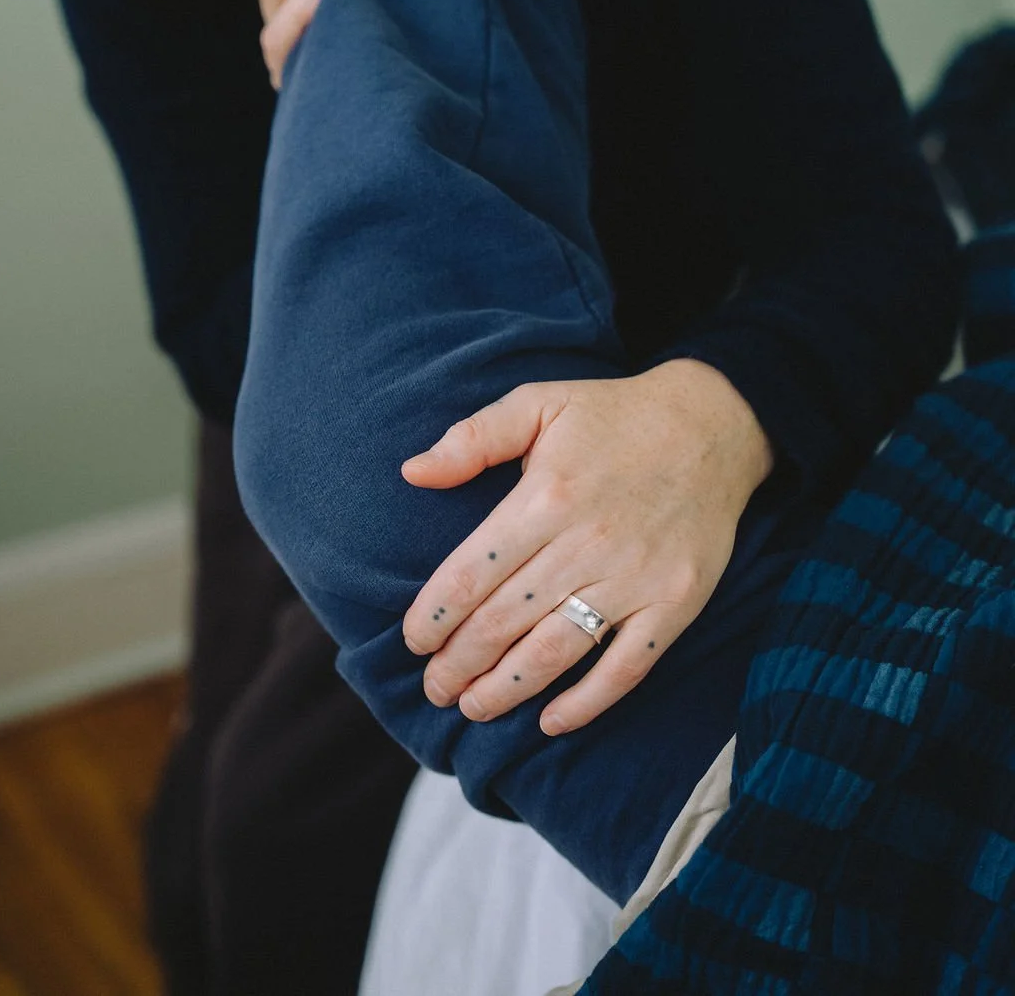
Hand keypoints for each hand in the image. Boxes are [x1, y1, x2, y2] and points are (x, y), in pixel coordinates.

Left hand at [401, 359, 772, 735]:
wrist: (713, 424)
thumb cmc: (614, 415)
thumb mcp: (538, 402)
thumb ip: (472, 438)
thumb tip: (412, 472)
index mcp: (546, 496)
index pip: (472, 573)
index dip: (435, 615)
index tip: (414, 640)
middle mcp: (587, 542)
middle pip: (504, 621)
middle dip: (459, 662)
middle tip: (433, 687)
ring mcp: (635, 578)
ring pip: (555, 651)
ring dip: (506, 689)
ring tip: (472, 707)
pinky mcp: (675, 602)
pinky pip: (626, 667)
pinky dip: (587, 703)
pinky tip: (551, 722)